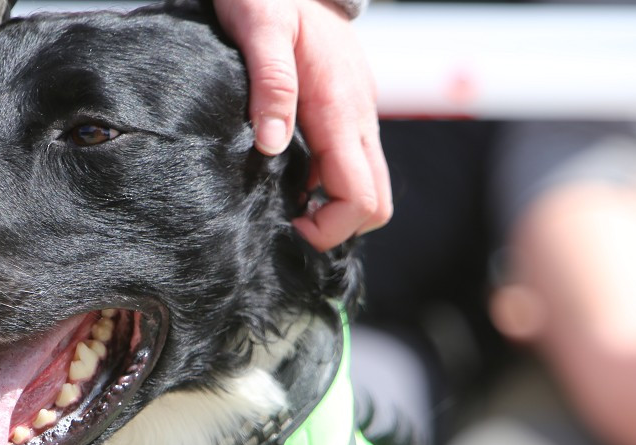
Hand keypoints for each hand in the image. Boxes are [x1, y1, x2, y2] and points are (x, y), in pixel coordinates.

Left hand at [213, 0, 392, 250]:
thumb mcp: (260, 27)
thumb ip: (270, 84)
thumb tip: (270, 143)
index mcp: (340, 109)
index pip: (361, 197)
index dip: (330, 227)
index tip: (290, 224)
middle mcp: (359, 119)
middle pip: (376, 203)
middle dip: (337, 227)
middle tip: (289, 222)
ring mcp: (358, 118)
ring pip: (367, 186)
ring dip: (333, 207)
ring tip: (285, 202)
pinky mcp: (347, 115)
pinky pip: (351, 165)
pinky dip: (327, 185)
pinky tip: (289, 175)